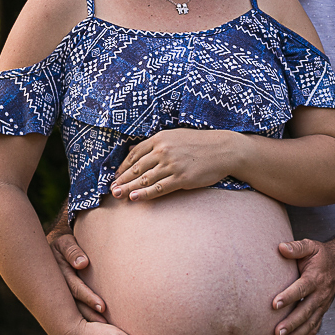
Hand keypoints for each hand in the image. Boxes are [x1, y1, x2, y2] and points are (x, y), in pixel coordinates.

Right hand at [47, 226, 107, 323]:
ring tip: (103, 329)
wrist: (53, 249)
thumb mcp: (65, 242)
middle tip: (106, 325)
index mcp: (59, 272)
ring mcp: (59, 294)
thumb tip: (82, 263)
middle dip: (90, 314)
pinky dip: (81, 319)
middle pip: (75, 304)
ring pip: (73, 310)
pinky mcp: (62, 299)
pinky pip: (72, 311)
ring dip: (87, 319)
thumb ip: (73, 251)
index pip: (76, 287)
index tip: (102, 307)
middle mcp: (58, 287)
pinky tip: (93, 330)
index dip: (88, 297)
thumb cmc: (65, 244)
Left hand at [111, 129, 242, 200]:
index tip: (116, 176)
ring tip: (117, 195)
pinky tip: (134, 198)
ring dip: (128, 189)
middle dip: (122, 179)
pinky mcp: (181, 178)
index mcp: (160, 138)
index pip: (135, 153)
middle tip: (111, 189)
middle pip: (136, 168)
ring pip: (144, 179)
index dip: (123, 166)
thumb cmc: (201, 143)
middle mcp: (163, 150)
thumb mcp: (176, 136)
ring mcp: (172, 165)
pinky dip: (145, 194)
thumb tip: (136, 152)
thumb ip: (157, 144)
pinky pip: (159, 188)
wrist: (224, 150)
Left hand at [272, 238, 334, 334]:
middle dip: (292, 323)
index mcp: (316, 277)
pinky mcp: (321, 312)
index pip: (302, 288)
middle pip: (306, 311)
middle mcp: (321, 294)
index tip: (274, 304)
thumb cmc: (320, 255)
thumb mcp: (310, 246)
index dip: (289, 296)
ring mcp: (323, 305)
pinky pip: (314, 328)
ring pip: (310, 324)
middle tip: (276, 332)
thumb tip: (280, 247)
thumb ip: (296, 248)